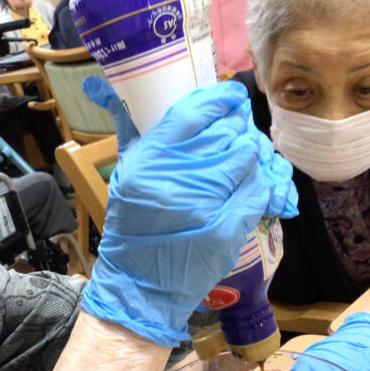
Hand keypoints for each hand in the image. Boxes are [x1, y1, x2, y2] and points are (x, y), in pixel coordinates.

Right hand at [82, 76, 298, 217]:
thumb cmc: (131, 225)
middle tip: (240, 128)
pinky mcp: (226, 228)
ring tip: (246, 154)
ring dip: (252, 152)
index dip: (219, 100)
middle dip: (238, 126)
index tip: (232, 96)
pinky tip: (254, 179)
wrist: (139, 282)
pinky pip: (258, 189)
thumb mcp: (125, 174)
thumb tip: (108, 88)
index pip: (192, 114)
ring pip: (246, 157)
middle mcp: (176, 178)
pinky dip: (261, 180)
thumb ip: (131, 132)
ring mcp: (204, 203)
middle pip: (224, 133)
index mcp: (148, 160)